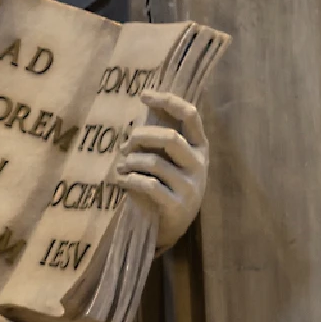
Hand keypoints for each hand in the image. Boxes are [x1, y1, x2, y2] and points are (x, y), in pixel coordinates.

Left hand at [114, 90, 208, 251]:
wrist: (171, 226)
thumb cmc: (165, 185)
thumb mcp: (168, 160)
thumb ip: (158, 140)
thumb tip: (136, 121)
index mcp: (199, 147)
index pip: (190, 115)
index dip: (168, 101)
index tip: (144, 95)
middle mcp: (199, 164)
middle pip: (169, 138)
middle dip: (140, 136)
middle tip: (125, 145)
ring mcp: (191, 186)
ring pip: (154, 162)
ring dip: (130, 161)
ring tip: (122, 166)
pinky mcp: (177, 206)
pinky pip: (149, 185)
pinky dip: (129, 179)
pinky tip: (122, 180)